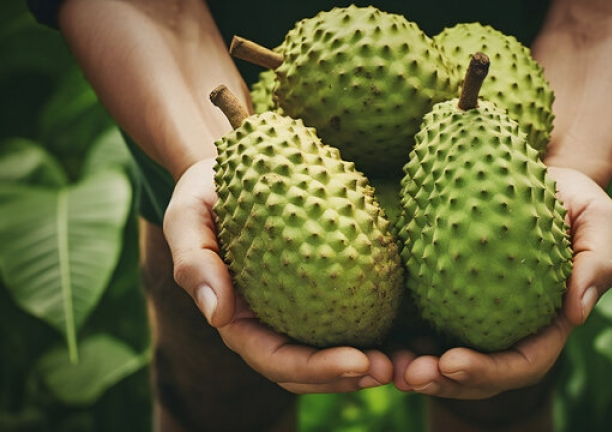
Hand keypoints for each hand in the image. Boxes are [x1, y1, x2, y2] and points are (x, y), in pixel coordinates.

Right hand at [163, 158, 392, 392]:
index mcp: (239, 321)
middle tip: (390, 369)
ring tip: (406, 361)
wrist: (231, 170)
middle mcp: (270, 323)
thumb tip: (219, 316)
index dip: (315, 369)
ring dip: (370, 363)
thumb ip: (194, 262)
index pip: (275, 359)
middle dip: (349, 378)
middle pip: (310, 368)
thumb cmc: (205, 192)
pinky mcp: (324, 286)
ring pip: (335, 350)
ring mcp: (298, 309)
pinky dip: (379, 328)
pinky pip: (352, 315)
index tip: (357, 362)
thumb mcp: (187, 217)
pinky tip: (410, 326)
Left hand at [392, 166, 611, 398]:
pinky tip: (382, 337)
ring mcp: (479, 317)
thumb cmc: (574, 197)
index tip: (451, 363)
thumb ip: (599, 262)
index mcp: (548, 325)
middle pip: (479, 374)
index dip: (489, 372)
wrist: (537, 175)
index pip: (522, 363)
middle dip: (444, 384)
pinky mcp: (451, 295)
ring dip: (418, 369)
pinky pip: (427, 326)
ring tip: (387, 366)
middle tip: (407, 375)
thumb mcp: (601, 220)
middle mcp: (511, 330)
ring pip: (447, 359)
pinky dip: (406, 338)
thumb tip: (577, 314)